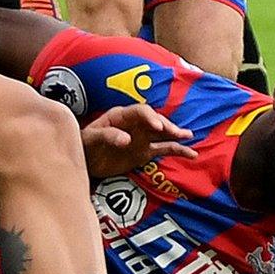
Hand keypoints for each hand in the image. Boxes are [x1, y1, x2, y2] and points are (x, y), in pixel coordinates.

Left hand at [81, 104, 195, 178]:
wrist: (83, 161)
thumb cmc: (84, 145)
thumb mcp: (90, 139)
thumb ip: (107, 136)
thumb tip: (126, 139)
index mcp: (121, 116)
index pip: (140, 112)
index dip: (150, 118)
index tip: (157, 127)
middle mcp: (135, 124)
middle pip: (155, 121)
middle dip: (166, 126)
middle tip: (176, 133)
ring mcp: (141, 138)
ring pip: (163, 134)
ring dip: (176, 134)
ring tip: (189, 136)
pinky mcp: (145, 152)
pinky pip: (164, 149)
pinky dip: (177, 150)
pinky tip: (191, 154)